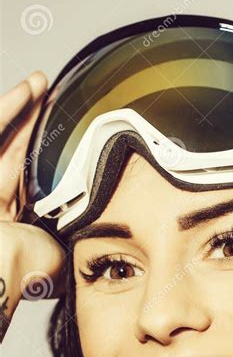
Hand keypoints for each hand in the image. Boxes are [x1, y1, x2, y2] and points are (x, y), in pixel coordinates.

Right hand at [0, 71, 64, 342]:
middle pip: (17, 153)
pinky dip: (10, 110)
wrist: (2, 272)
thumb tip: (98, 239)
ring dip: (24, 110)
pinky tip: (27, 89)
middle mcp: (0, 203)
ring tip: (41, 84)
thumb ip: (74, 242)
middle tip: (52, 99)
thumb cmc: (29, 269)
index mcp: (18, 223)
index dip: (46, 156)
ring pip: (7, 139)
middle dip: (35, 124)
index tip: (66, 138)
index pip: (32, 180)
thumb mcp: (63, 253)